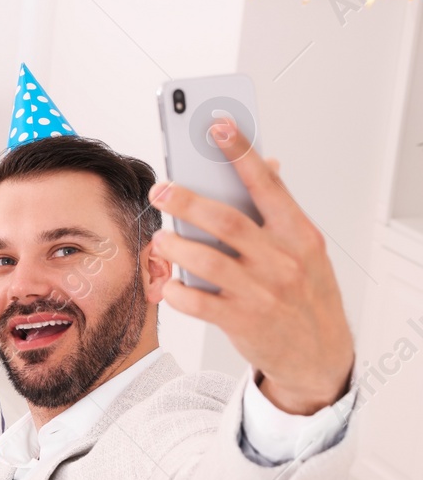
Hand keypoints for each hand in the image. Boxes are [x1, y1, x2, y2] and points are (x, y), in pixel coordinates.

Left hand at [150, 120, 354, 414]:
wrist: (319, 353)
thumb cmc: (305, 292)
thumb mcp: (303, 249)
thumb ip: (277, 213)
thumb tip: (264, 164)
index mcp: (299, 233)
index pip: (267, 184)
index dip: (241, 152)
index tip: (216, 126)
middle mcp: (282, 260)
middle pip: (226, 221)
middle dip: (187, 202)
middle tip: (160, 191)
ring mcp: (262, 291)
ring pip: (206, 260)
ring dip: (174, 246)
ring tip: (160, 240)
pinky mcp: (242, 321)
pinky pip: (197, 301)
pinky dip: (175, 289)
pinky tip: (168, 283)